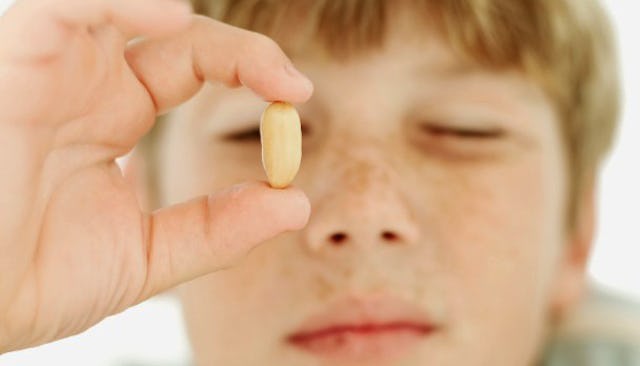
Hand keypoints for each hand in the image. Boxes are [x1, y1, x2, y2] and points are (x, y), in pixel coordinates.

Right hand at [0, 0, 311, 351]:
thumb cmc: (33, 280)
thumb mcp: (146, 256)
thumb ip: (217, 229)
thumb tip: (295, 205)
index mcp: (114, 115)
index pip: (194, 65)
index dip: (249, 72)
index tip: (298, 100)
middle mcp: (86, 84)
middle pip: (176, 32)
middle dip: (242, 51)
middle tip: (292, 88)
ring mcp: (52, 71)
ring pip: (121, 4)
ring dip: (188, 20)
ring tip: (261, 66)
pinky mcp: (13, 65)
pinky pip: (59, 7)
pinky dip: (115, 0)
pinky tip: (173, 17)